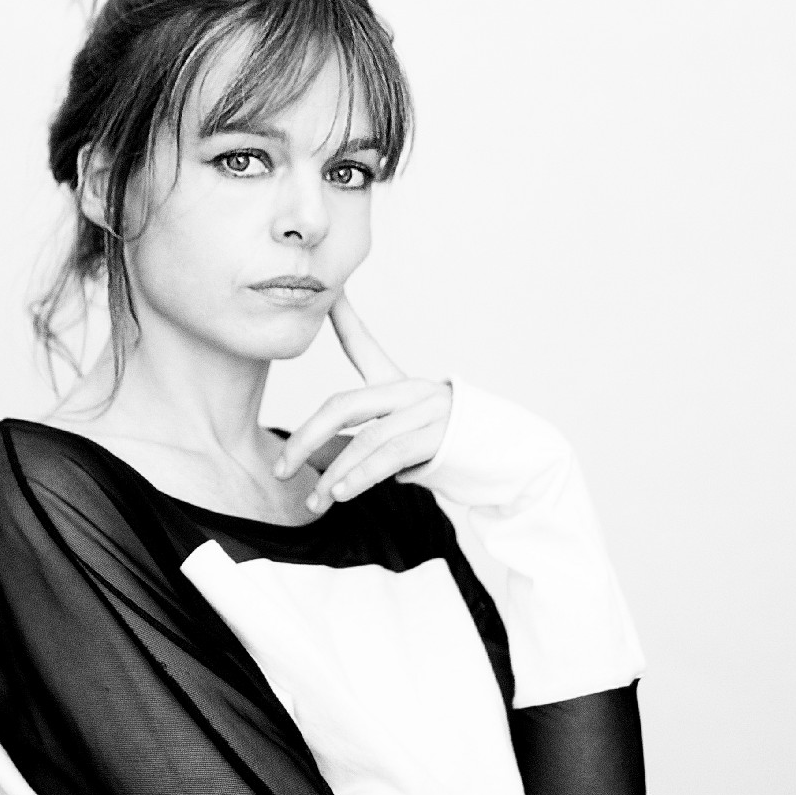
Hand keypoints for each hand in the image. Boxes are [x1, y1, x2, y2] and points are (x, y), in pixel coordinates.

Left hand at [273, 293, 451, 515]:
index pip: (364, 345)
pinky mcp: (442, 436)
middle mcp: (412, 390)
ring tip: (314, 502)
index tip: (326, 293)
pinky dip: (361, 476)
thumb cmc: (454, 450)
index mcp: (401, 385)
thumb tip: (316, 458)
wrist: (514, 461)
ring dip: (335, 475)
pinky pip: (390, 455)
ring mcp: (428, 411)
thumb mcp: (404, 440)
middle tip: (281, 468)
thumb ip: (363, 442)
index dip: (343, 317)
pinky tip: (342, 493)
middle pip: (344, 405)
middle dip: (306, 438)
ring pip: (366, 440)